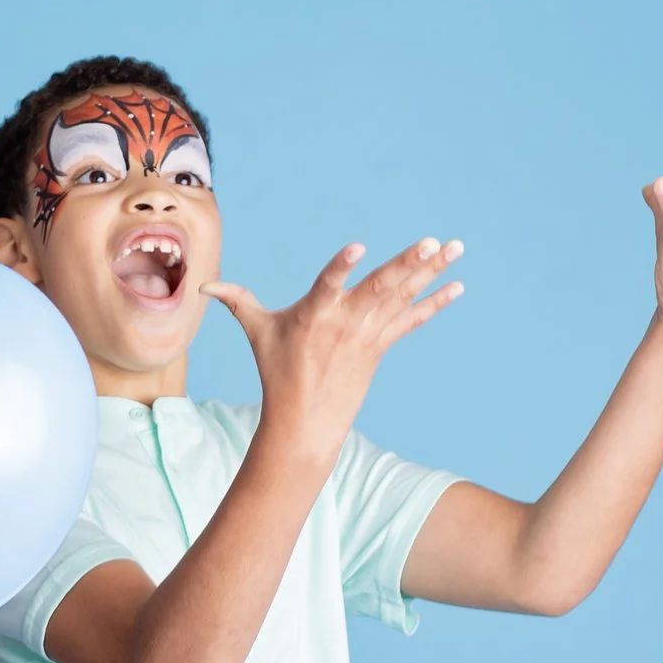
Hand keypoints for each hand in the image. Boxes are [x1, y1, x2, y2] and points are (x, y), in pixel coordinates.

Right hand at [205, 236, 463, 465]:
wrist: (304, 421)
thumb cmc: (277, 371)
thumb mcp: (258, 332)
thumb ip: (237, 301)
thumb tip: (205, 284)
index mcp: (314, 314)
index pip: (328, 284)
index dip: (342, 266)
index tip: (358, 248)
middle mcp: (345, 322)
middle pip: (380, 287)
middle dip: (408, 263)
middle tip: (433, 241)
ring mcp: (367, 334)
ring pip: (402, 296)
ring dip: (431, 272)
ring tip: (456, 247)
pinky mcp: (381, 346)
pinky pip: (412, 319)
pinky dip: (435, 303)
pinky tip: (457, 285)